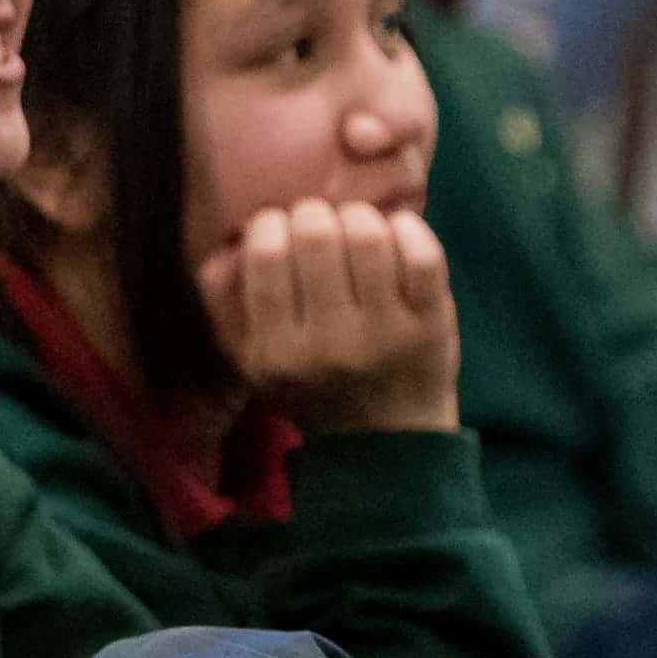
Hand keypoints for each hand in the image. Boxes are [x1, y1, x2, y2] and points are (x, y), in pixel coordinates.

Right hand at [199, 200, 455, 433]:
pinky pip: (423, 254)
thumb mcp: (250, 360)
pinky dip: (409, 230)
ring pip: (369, 235)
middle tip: (321, 227)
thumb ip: (224, 302)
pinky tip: (397, 236)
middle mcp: (329, 346)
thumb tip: (228, 240)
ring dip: (360, 217)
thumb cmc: (312, 385)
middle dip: (315, 214)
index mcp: (275, 353)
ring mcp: (386, 335)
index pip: (266, 254)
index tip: (280, 230)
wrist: (385, 442)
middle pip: (317, 234)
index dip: (271, 224)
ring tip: (357, 231)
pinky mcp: (432, 326)